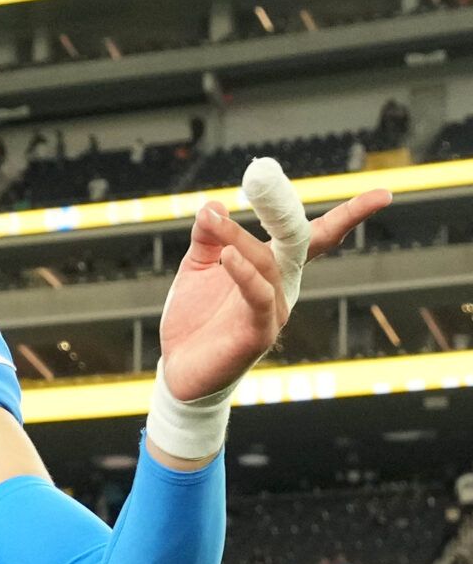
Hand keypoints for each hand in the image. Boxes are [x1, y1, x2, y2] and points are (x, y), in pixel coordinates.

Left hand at [158, 180, 390, 400]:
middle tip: (343, 191)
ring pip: (266, 263)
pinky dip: (244, 272)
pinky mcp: (258, 333)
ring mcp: (274, 311)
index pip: (314, 237)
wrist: (179, 371)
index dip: (347, 215)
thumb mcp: (198, 268)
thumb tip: (211, 204)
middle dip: (333, 215)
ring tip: (212, 220)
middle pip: (307, 242)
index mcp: (274, 269)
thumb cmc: (193, 320)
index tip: (384, 194)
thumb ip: (208, 237)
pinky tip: (227, 256)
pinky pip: (257, 296)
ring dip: (237, 237)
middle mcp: (282, 288)